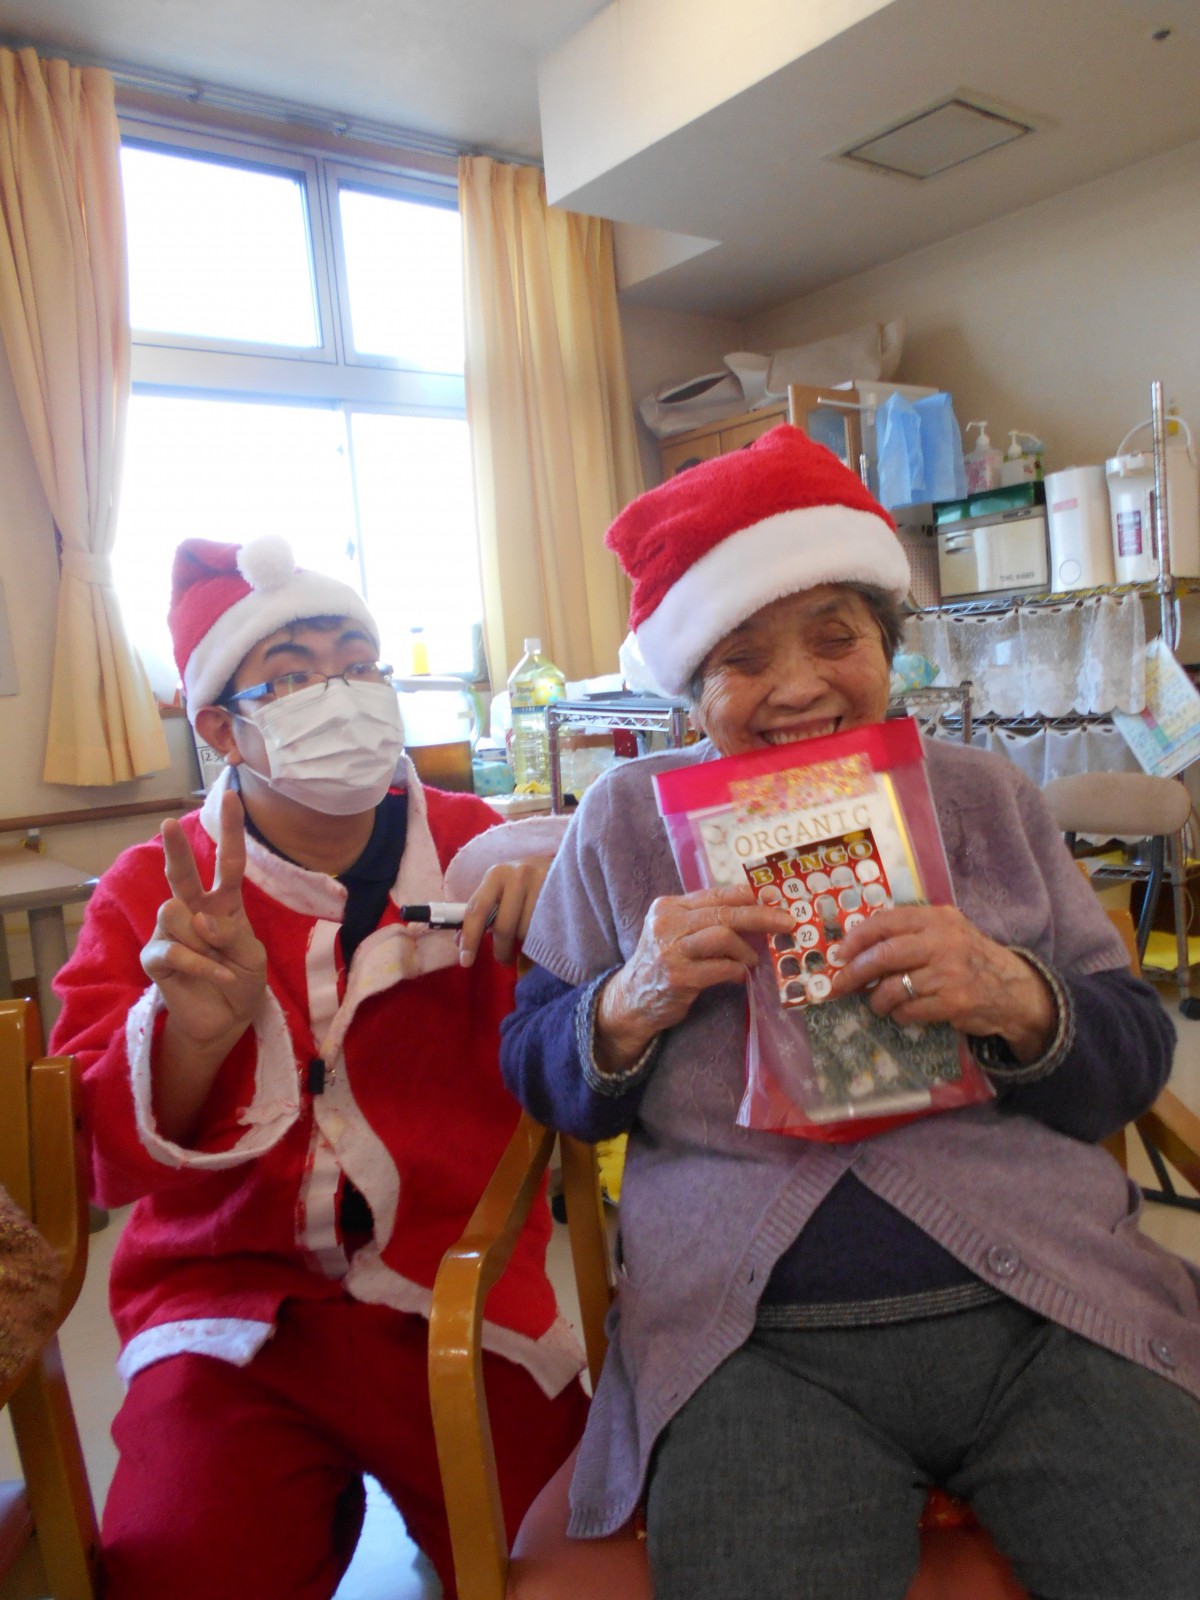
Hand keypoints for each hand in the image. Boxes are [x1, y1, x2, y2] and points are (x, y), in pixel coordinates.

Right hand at [141, 789, 266, 1049]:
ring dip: (202, 940)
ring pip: (175, 913)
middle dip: (175, 849)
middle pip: (182, 874)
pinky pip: (174, 950)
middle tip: (168, 824)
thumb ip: (234, 935)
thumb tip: (202, 920)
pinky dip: (201, 965)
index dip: (231, 831)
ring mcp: (172, 933)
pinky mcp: (156, 958)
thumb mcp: (252, 957)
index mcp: (224, 904)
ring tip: (217, 962)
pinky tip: (218, 976)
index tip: (233, 795)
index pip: (229, 862)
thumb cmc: (242, 982)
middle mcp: (195, 911)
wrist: (225, 1021)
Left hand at [458, 856, 554, 967]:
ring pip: (526, 932)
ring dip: (524, 944)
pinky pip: (545, 931)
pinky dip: (540, 941)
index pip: (477, 909)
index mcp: (496, 875)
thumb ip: (483, 912)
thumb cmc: (526, 883)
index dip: (470, 938)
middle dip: (502, 950)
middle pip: (504, 927)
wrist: (566, 865)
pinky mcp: (562, 895)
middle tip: (504, 959)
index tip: (465, 961)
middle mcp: (518, 875)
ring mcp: (542, 884)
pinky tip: (542, 937)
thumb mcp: (502, 889)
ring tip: (528, 941)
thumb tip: (460, 941)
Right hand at [596, 885, 793, 1074]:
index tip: (776, 897)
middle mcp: (667, 923)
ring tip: (752, 960)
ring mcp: (670, 950)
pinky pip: (720, 968)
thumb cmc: (663, 963)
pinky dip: (737, 971)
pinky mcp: (678, 977)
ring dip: (746, 950)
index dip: (749, 895)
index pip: (716, 894)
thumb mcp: (675, 932)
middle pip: (723, 913)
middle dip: (760, 917)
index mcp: (669, 906)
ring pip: (723, 936)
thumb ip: (705, 920)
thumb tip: (755, 910)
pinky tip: (738, 976)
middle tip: (787, 923)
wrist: (632, 999)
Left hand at [827, 904, 1056, 1063]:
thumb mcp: (947, 932)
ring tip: (878, 1004)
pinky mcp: (954, 1002)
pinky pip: (910, 1010)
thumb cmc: (969, 959)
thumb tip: (857, 947)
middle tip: (840, 985)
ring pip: (893, 987)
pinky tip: (903, 1014)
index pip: (886, 921)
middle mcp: (943, 941)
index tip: (840, 953)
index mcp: (937, 918)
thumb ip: (911, 932)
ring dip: (877, 1000)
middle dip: (855, 972)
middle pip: (884, 955)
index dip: (857, 938)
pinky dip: (899, 1015)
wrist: (1014, 990)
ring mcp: (949, 972)